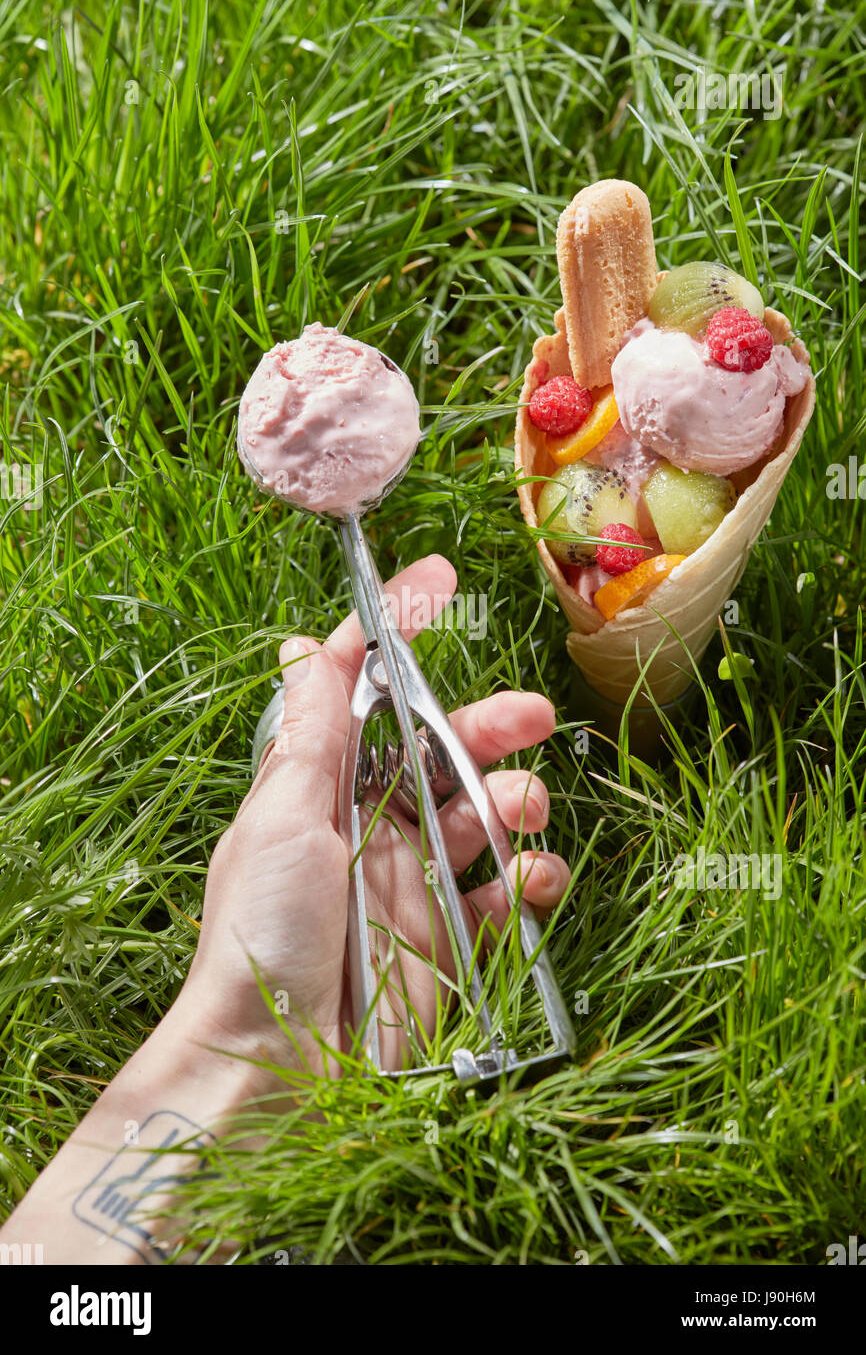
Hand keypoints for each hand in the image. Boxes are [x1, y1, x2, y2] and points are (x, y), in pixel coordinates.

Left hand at [182, 554, 571, 1077]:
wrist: (275, 1065)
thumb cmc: (261, 934)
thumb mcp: (281, 820)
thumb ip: (310, 734)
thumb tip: (301, 645)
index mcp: (320, 788)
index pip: (361, 692)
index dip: (396, 634)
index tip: (439, 583)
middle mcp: (370, 825)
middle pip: (440, 750)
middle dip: (486, 725)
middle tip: (530, 716)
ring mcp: (415, 881)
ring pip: (483, 812)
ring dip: (513, 798)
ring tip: (524, 808)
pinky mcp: (453, 938)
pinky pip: (508, 892)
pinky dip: (532, 876)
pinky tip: (534, 877)